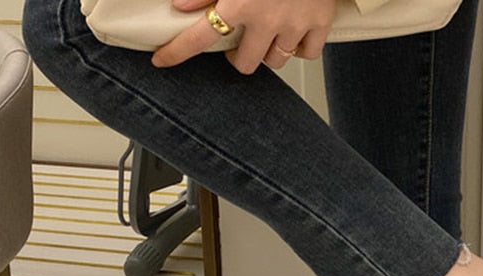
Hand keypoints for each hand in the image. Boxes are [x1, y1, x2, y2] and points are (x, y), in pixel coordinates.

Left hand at [152, 0, 336, 73]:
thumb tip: (181, 4)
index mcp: (240, 1)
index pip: (199, 36)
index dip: (178, 51)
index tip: (162, 61)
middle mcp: (267, 19)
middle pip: (246, 63)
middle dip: (239, 56)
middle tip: (238, 43)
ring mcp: (296, 24)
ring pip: (276, 61)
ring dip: (268, 52)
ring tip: (267, 34)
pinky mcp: (320, 23)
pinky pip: (307, 52)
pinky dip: (300, 47)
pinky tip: (293, 33)